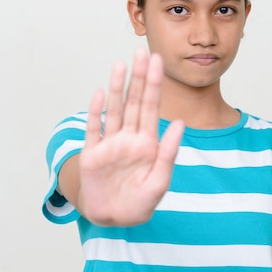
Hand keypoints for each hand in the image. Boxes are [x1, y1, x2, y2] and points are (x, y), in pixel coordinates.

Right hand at [77, 48, 183, 225]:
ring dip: (117, 88)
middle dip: (139, 78)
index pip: (152, 107)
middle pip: (134, 102)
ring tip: (121, 65)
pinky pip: (94, 129)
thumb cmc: (140, 203)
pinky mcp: (92, 154)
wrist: (114, 219)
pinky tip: (100, 93)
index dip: (154, 84)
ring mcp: (110, 144)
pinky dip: (95, 112)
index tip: (158, 62)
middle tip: (142, 53)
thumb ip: (169, 153)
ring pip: (114, 110)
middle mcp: (130, 138)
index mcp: (148, 143)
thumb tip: (180, 123)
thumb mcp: (159, 181)